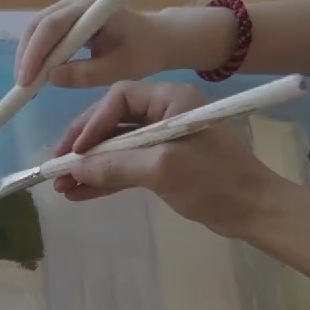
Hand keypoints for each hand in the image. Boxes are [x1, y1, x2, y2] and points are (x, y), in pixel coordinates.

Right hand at [15, 0, 175, 87]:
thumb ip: (85, 74)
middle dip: (26, 56)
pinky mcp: (68, 17)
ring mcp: (70, 7)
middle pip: (38, 25)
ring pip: (37, 29)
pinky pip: (45, 34)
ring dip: (28, 56)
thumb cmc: (142, 52)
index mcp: (91, 9)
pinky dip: (37, 55)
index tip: (26, 81)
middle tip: (22, 87)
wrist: (156, 39)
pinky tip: (36, 76)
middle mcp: (76, 1)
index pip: (53, 27)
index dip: (35, 54)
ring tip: (28, 85)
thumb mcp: (117, 70)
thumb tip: (51, 78)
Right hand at [54, 81, 296, 237]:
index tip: (74, 151)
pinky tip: (80, 194)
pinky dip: (105, 180)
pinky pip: (126, 167)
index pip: (120, 99)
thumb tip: (75, 168)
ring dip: (90, 167)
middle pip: (113, 123)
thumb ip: (116, 166)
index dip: (93, 123)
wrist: (253, 210)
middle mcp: (165, 113)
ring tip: (61, 187)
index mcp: (171, 100)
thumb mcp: (162, 169)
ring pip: (116, 148)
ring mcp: (164, 140)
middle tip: (56, 166)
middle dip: (84, 147)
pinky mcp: (164, 165)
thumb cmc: (214, 181)